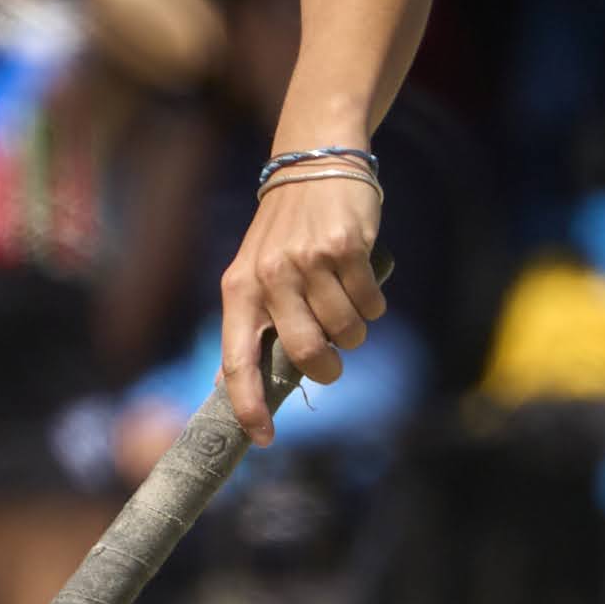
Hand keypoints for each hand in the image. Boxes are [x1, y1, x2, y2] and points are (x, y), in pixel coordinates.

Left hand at [218, 166, 385, 436]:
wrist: (313, 165)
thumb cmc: (284, 233)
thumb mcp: (252, 272)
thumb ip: (250, 322)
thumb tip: (231, 382)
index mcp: (239, 290)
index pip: (238, 360)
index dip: (249, 405)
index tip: (263, 438)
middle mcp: (270, 277)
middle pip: (306, 353)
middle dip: (327, 369)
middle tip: (332, 363)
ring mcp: (308, 261)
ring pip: (345, 331)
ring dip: (355, 332)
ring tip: (347, 306)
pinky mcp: (346, 248)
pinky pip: (370, 304)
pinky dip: (374, 305)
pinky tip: (362, 281)